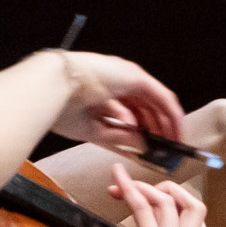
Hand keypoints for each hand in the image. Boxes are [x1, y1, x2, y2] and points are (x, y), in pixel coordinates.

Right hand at [50, 52, 186, 159]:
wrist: (51, 88)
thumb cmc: (61, 106)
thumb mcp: (95, 130)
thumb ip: (120, 137)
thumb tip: (143, 146)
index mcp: (105, 90)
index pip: (132, 110)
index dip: (144, 128)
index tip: (151, 145)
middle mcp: (119, 81)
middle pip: (148, 106)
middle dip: (159, 128)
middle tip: (167, 148)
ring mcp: (128, 77)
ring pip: (157, 102)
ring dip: (167, 124)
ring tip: (173, 145)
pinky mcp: (136, 77)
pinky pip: (161, 98)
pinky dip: (170, 116)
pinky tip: (174, 133)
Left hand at [101, 175, 212, 226]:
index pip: (200, 225)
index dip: (182, 206)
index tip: (155, 202)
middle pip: (196, 206)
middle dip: (172, 189)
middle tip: (144, 190)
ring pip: (169, 201)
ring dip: (143, 186)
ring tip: (120, 183)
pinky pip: (144, 207)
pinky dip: (130, 188)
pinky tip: (118, 179)